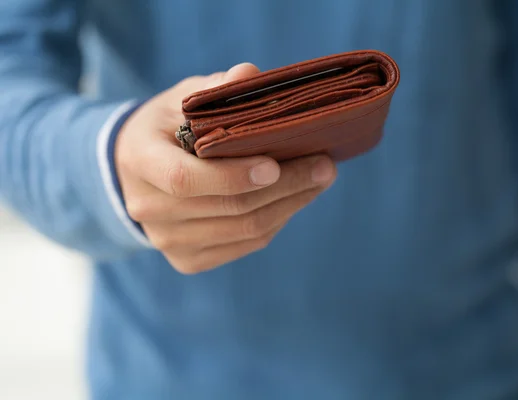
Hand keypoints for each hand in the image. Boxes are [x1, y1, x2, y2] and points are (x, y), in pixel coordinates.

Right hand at [115, 63, 336, 273]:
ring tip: (319, 180)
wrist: (135, 173)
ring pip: (243, 231)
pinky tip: (294, 199)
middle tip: (324, 167)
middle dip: (285, 187)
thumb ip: (216, 90)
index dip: (233, 176)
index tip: (275, 164)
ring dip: (290, 205)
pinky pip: (244, 244)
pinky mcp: (187, 260)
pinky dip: (277, 221)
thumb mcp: (182, 99)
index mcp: (140, 161)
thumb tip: (250, 75)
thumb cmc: (166, 128)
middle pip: (227, 208)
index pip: (184, 179)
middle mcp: (148, 208)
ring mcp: (167, 240)